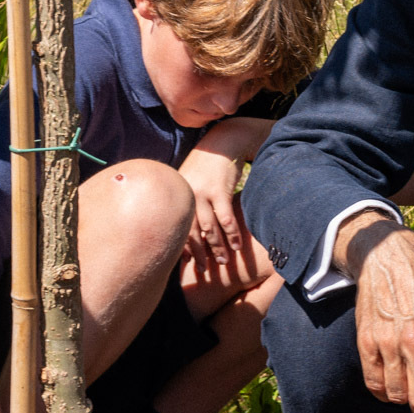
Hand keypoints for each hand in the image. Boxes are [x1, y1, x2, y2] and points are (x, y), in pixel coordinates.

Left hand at [178, 141, 247, 269]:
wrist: (222, 142)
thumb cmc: (206, 166)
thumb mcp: (189, 180)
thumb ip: (186, 201)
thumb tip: (184, 228)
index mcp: (177, 195)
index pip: (176, 227)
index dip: (181, 247)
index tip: (186, 264)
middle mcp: (186, 195)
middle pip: (189, 232)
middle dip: (197, 253)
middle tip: (203, 270)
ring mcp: (202, 192)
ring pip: (209, 228)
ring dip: (217, 247)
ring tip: (224, 262)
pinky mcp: (219, 190)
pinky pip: (225, 218)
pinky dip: (232, 234)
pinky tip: (237, 245)